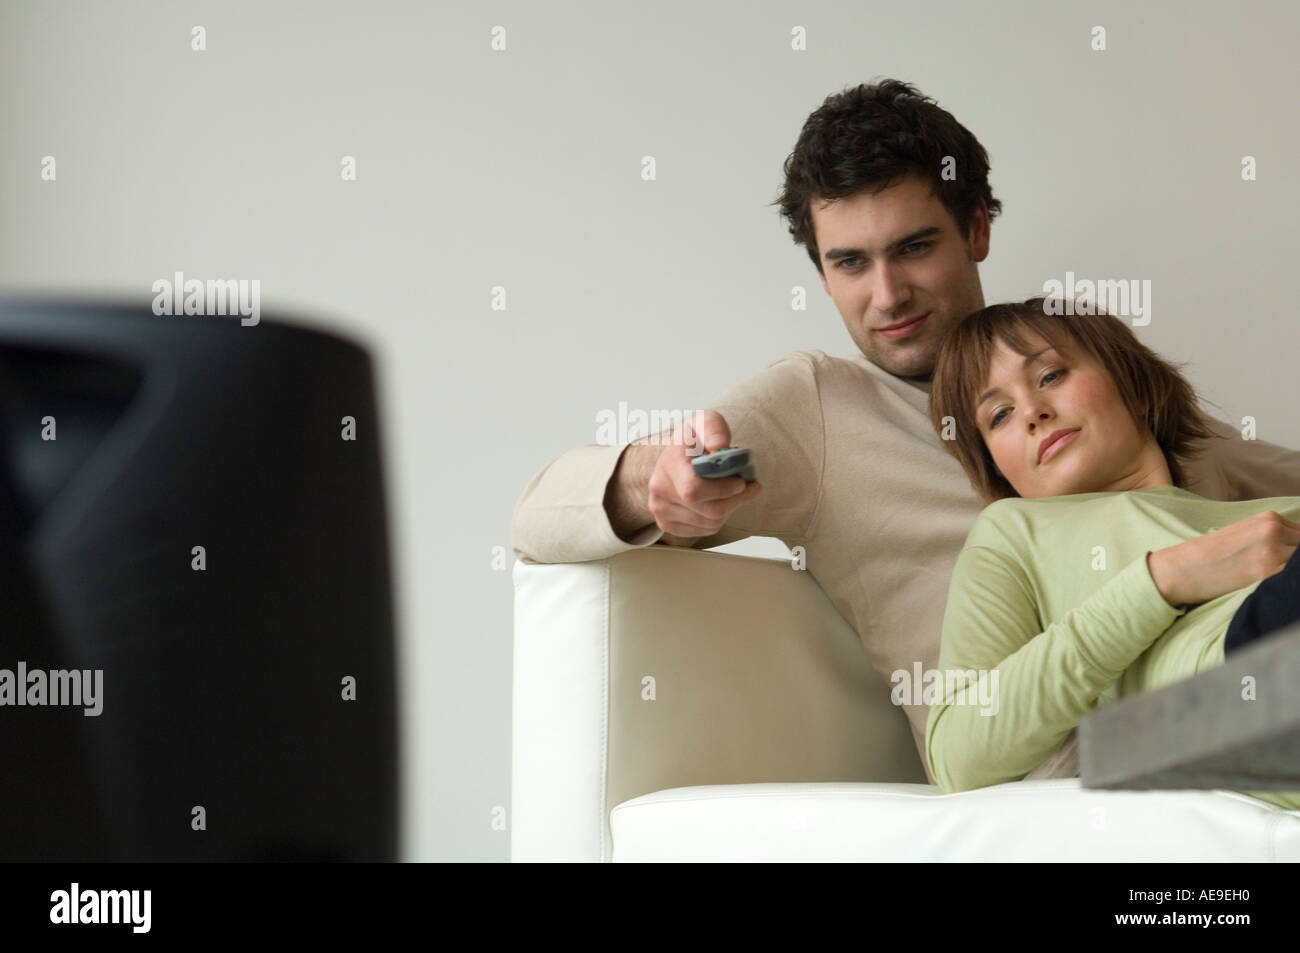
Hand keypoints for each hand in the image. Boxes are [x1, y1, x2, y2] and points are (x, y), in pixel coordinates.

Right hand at [645, 410, 762, 538]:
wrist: (675, 457)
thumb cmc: (693, 440)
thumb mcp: (705, 422)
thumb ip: (714, 428)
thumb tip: (719, 445)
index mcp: (668, 463)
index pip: (694, 490)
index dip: (723, 490)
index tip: (740, 481)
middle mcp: (659, 489)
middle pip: (709, 511)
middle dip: (736, 501)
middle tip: (748, 487)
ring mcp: (660, 509)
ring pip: (710, 524)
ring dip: (730, 509)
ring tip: (733, 492)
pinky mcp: (666, 524)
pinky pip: (704, 531)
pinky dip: (718, 519)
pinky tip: (718, 502)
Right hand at [1147, 510, 1299, 607]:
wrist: (1181, 569)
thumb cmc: (1208, 555)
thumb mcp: (1242, 534)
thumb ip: (1271, 537)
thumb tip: (1294, 550)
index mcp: (1268, 518)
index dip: (1298, 549)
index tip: (1288, 559)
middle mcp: (1274, 530)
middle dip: (1295, 560)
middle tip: (1274, 569)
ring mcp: (1273, 551)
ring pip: (1299, 561)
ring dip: (1291, 569)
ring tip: (1267, 576)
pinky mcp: (1268, 572)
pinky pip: (1292, 576)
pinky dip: (1286, 581)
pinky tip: (1270, 585)